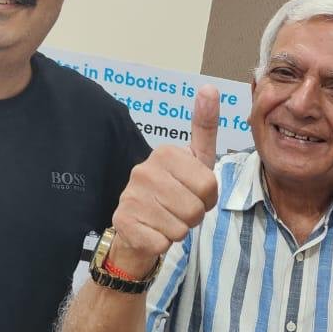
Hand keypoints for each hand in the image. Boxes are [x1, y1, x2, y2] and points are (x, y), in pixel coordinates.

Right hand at [109, 86, 218, 274]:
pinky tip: (151, 232)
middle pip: (195, 209)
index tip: (192, 193)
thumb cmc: (172, 193)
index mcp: (164, 153)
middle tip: (177, 210)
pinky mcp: (123, 223)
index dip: (207, 198)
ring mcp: (130, 196)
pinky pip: (163, 243)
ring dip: (178, 231)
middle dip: (193, 216)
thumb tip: (210, 87)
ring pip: (180, 228)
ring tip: (164, 220)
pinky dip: (162, 244)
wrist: (136, 229)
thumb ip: (204, 128)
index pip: (209, 186)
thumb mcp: (194, 161)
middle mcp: (143, 170)